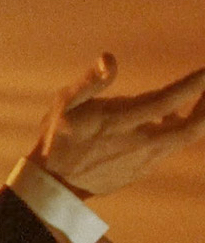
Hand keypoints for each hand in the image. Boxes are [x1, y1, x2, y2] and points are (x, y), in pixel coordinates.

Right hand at [28, 53, 204, 197]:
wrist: (53, 183)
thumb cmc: (56, 137)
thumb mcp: (63, 104)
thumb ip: (90, 82)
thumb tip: (110, 59)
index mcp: (118, 122)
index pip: (167, 101)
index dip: (194, 85)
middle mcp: (136, 143)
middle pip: (191, 128)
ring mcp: (140, 161)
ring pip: (181, 140)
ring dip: (196, 119)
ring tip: (199, 101)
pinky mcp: (139, 172)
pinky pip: (166, 150)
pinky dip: (175, 133)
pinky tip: (169, 123)